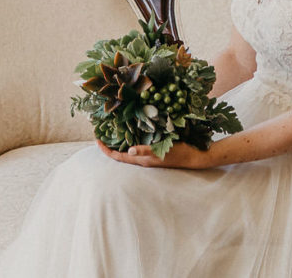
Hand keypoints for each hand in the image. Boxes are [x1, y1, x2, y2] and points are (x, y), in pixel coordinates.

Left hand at [96, 140, 214, 169]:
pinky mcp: (155, 151)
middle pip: (121, 154)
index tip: (96, 140)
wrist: (195, 157)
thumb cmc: (179, 154)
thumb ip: (145, 151)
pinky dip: (131, 140)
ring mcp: (149, 155)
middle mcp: (143, 159)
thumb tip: (128, 150)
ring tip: (111, 132)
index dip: (106, 150)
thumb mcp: (162, 151)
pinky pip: (138, 146)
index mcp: (142, 160)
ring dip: (119, 143)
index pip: (118, 156)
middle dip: (110, 146)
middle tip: (101, 134)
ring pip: (129, 151)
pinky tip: (132, 132)